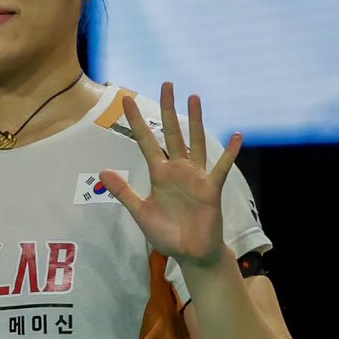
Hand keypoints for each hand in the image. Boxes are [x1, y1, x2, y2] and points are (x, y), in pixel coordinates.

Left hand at [97, 82, 241, 268]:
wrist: (190, 253)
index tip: (127, 100)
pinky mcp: (211, 189)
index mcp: (160, 175)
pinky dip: (229, 153)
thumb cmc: (167, 234)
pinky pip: (221, 168)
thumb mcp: (141, 212)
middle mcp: (178, 170)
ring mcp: (196, 177)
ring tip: (194, 98)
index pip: (146, 142)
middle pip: (172, 134)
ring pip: (195, 143)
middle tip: (167, 84)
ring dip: (195, 121)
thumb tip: (102, 172)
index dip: (137, 122)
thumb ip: (124, 192)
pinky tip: (236, 136)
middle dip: (168, 110)